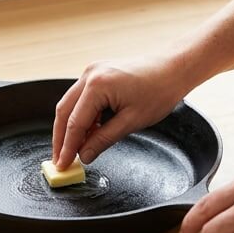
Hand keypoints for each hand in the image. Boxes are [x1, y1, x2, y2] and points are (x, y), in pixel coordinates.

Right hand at [52, 55, 192, 168]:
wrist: (174, 68)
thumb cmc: (160, 91)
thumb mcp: (132, 121)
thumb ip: (104, 139)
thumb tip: (84, 156)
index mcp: (97, 85)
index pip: (74, 123)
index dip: (67, 147)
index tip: (62, 164)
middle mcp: (90, 74)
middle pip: (64, 111)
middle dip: (61, 137)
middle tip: (59, 160)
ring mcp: (92, 71)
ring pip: (70, 103)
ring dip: (69, 126)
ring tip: (71, 150)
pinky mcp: (97, 73)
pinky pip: (82, 97)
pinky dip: (81, 115)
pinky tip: (86, 132)